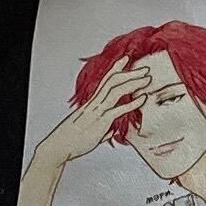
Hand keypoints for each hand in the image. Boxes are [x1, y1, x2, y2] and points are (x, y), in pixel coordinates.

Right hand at [29, 62, 152, 172]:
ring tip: (147, 80)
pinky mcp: (101, 121)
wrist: (59, 146)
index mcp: (91, 103)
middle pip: (113, 81)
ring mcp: (97, 111)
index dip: (116, 68)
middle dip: (130, 73)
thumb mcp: (90, 131)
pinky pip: (118, 109)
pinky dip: (132, 103)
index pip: (105, 80)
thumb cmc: (71, 139)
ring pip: (116, 90)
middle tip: (144, 68)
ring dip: (133, 83)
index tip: (126, 59)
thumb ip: (103, 129)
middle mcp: (94, 103)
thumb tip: (110, 131)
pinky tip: (142, 98)